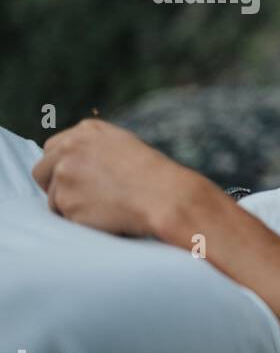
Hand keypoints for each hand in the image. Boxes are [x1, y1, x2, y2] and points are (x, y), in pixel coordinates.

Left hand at [31, 118, 203, 237]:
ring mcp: (64, 175)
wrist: (165, 197)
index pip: (53, 149)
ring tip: (105, 208)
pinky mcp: (65, 200)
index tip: (74, 180)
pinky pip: (65, 217)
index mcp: (85, 131)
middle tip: (77, 199)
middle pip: (41, 171)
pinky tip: (105, 216)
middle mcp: (69, 149)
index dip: (61, 167)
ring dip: (72, 206)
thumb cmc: (154, 176)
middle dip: (54, 186)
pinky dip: (81, 221)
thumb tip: (74, 165)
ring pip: (53, 197)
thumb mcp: (124, 146)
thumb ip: (93, 150)